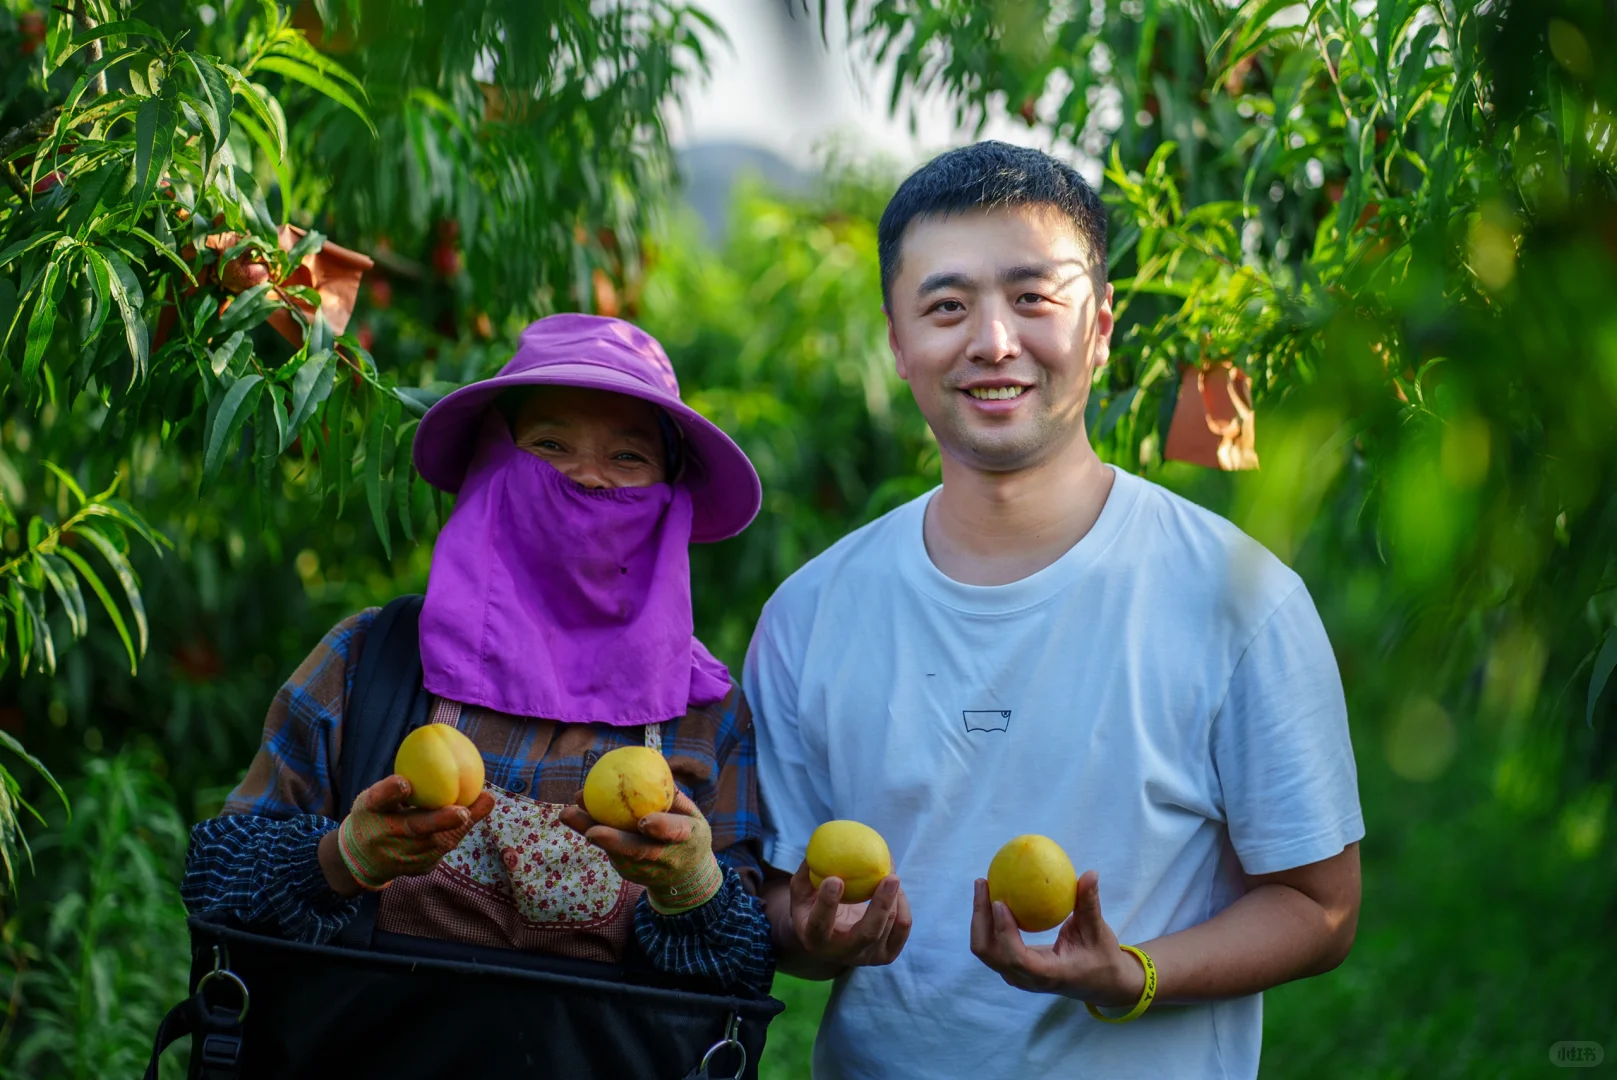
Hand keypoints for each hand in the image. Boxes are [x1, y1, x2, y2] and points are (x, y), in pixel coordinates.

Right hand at [334, 774, 493, 890]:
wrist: (362, 860)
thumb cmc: (375, 816)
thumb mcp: (375, 797)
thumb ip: (396, 786)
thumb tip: (435, 757)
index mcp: (369, 810)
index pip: (378, 800)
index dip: (390, 792)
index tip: (404, 784)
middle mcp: (383, 836)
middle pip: (414, 827)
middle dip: (440, 821)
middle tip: (462, 812)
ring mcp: (401, 856)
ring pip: (437, 843)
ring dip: (461, 824)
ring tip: (484, 802)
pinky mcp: (417, 868)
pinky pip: (443, 849)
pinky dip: (460, 830)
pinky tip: (476, 813)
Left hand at [560, 790, 723, 913]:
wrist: (686, 877)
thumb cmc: (688, 834)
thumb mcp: (691, 815)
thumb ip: (672, 797)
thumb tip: (651, 767)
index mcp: (687, 838)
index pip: (674, 833)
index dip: (660, 827)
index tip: (645, 822)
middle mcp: (664, 858)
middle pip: (636, 850)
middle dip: (613, 841)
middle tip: (592, 829)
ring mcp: (644, 869)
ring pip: (614, 851)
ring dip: (589, 831)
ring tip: (567, 814)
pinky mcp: (627, 871)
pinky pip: (608, 848)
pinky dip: (592, 831)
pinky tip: (575, 815)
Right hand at [787, 860, 910, 968]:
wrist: (829, 937)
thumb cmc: (813, 906)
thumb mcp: (802, 891)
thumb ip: (807, 872)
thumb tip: (817, 847)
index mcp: (815, 939)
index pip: (820, 925)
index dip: (827, 903)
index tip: (835, 879)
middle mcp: (842, 954)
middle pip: (867, 933)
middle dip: (881, 905)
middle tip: (890, 877)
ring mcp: (867, 957)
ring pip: (888, 925)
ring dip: (893, 896)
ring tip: (889, 873)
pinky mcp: (886, 954)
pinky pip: (902, 927)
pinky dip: (902, 904)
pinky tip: (895, 889)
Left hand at [970, 870, 1144, 1006]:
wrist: (1101, 983)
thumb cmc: (1101, 957)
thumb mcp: (1098, 931)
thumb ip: (1090, 904)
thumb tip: (1090, 873)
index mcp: (1047, 974)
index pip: (1016, 958)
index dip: (1004, 932)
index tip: (1000, 902)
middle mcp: (1026, 978)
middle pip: (989, 953)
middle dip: (980, 919)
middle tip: (983, 883)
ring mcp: (1017, 975)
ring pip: (986, 950)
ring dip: (980, 919)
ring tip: (983, 885)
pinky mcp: (1014, 968)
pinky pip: (993, 945)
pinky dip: (988, 923)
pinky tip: (992, 897)